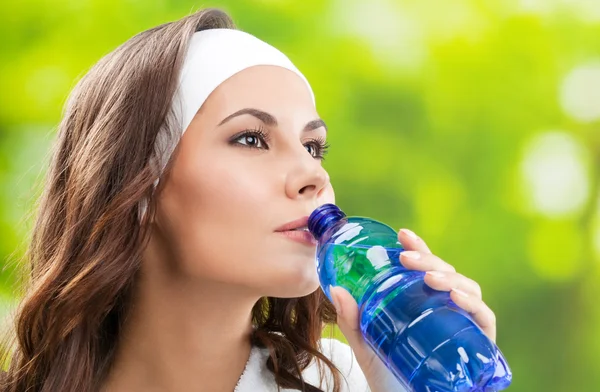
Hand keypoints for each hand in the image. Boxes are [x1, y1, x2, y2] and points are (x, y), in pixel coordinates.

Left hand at [329, 228, 496, 391]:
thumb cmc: (388, 371)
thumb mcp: (365, 343)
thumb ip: (351, 319)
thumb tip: (335, 290)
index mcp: (422, 300)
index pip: (425, 267)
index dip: (417, 248)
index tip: (402, 234)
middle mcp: (445, 306)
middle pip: (444, 273)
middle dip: (427, 260)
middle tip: (405, 258)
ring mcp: (463, 322)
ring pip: (466, 288)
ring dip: (449, 277)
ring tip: (429, 277)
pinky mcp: (479, 342)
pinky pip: (484, 316)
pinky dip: (473, 303)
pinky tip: (456, 296)